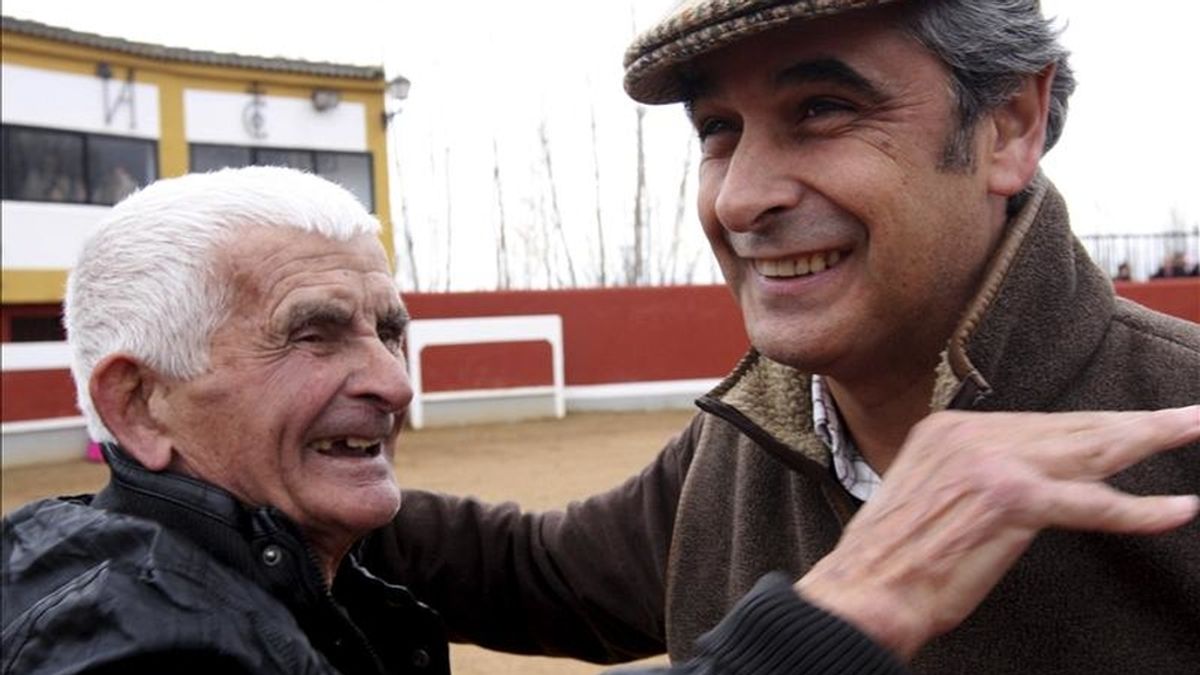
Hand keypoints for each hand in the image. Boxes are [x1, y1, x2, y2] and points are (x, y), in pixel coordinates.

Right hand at [795, 406, 1199, 660]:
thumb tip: (1015, 480)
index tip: (1124, 424)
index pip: (1038, 424)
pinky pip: (1091, 505)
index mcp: (947, 431)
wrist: (865, 590)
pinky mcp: (1012, 501)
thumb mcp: (925, 495)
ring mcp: (993, 464)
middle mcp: (970, 436)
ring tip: (1190, 430)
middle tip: (1185, 416)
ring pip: (1090, 451)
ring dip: (1151, 442)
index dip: (1090, 427)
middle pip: (1072, 427)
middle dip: (1136, 423)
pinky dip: (1138, 511)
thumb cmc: (892, 559)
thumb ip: (968, 477)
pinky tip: (1176, 509)